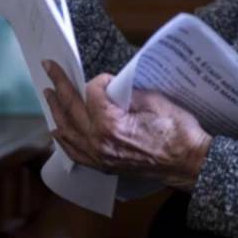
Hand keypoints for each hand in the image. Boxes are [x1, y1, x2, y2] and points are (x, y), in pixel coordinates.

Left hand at [42, 62, 211, 191]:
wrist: (188, 161)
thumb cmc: (176, 130)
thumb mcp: (153, 100)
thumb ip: (126, 94)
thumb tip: (111, 89)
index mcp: (110, 124)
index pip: (92, 93)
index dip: (98, 81)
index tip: (108, 77)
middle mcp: (98, 143)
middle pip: (72, 111)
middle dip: (60, 87)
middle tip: (50, 70)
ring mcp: (99, 158)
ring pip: (68, 133)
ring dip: (57, 111)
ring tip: (50, 95)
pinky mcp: (104, 166)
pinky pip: (75, 152)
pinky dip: (65, 139)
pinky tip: (59, 130)